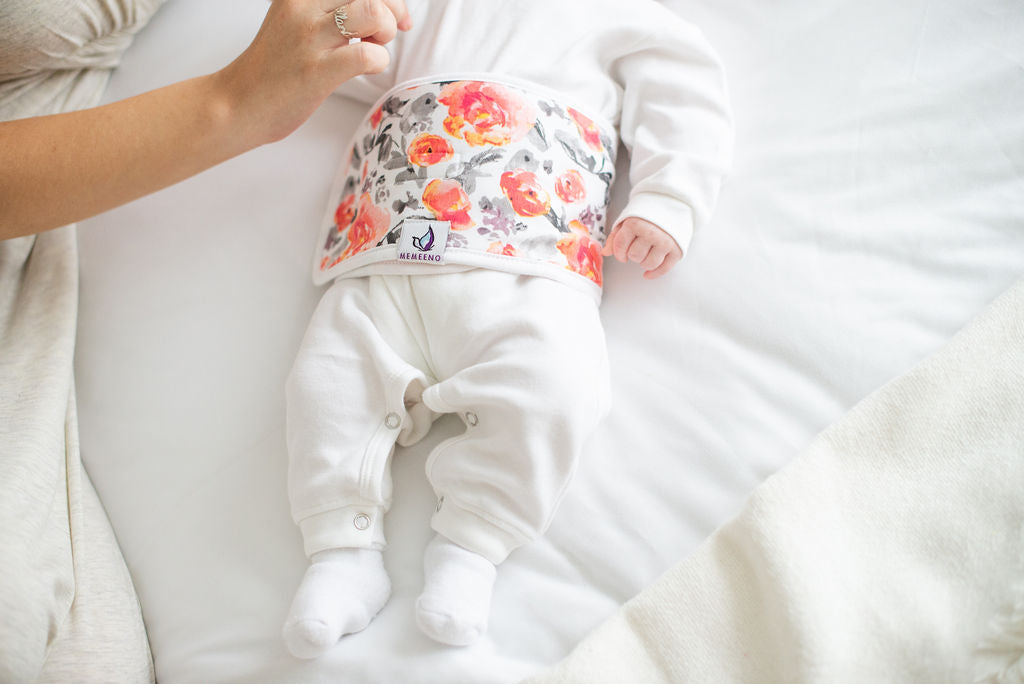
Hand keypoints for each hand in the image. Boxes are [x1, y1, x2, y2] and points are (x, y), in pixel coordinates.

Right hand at [216, 0, 411, 144]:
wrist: (238, 104)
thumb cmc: (274, 70)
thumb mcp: (294, 22)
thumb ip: (327, 11)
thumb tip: (376, 9)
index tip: (394, 13)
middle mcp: (303, 8)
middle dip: (392, 9)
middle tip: (391, 31)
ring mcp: (309, 38)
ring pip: (371, 13)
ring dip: (385, 30)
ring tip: (374, 46)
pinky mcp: (317, 71)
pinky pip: (367, 54)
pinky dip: (378, 61)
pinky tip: (366, 69)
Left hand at [602, 217, 682, 278]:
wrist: (670, 202)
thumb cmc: (646, 213)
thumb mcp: (627, 220)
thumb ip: (615, 237)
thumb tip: (605, 253)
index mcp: (635, 224)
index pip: (620, 247)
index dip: (619, 253)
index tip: (621, 254)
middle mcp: (651, 233)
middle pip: (634, 257)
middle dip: (633, 255)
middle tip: (637, 247)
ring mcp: (665, 241)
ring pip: (648, 264)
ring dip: (644, 262)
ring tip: (645, 253)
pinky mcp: (677, 249)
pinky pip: (664, 268)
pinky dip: (654, 273)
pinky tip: (648, 273)